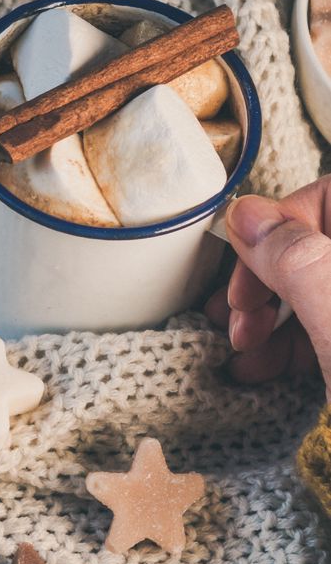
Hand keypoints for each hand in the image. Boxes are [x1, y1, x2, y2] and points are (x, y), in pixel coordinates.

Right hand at [205, 176, 330, 396]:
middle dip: (264, 280)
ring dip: (267, 316)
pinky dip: (289, 345)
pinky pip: (321, 327)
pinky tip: (259, 367)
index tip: (246, 269)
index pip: (325, 197)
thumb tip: (247, 214)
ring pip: (311, 289)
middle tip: (241, 316)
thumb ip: (293, 260)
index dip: (277, 227)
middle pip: (311, 245)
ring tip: (241, 347)